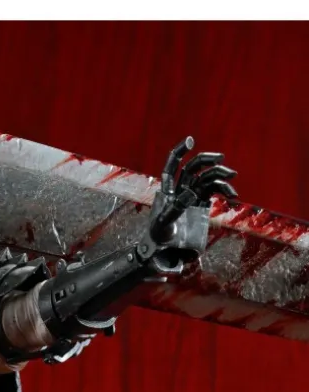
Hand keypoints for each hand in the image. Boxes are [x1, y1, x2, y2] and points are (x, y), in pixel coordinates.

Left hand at [146, 137, 238, 272]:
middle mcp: (180, 190)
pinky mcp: (201, 205)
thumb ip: (176, 208)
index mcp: (167, 190)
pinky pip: (213, 191)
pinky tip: (232, 194)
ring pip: (206, 178)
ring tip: (232, 176)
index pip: (172, 166)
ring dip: (219, 175)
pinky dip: (223, 189)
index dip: (179, 152)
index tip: (191, 140)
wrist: (164, 251)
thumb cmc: (159, 237)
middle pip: (193, 168)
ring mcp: (192, 197)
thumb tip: (192, 193)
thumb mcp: (164, 224)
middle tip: (221, 159)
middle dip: (206, 160)